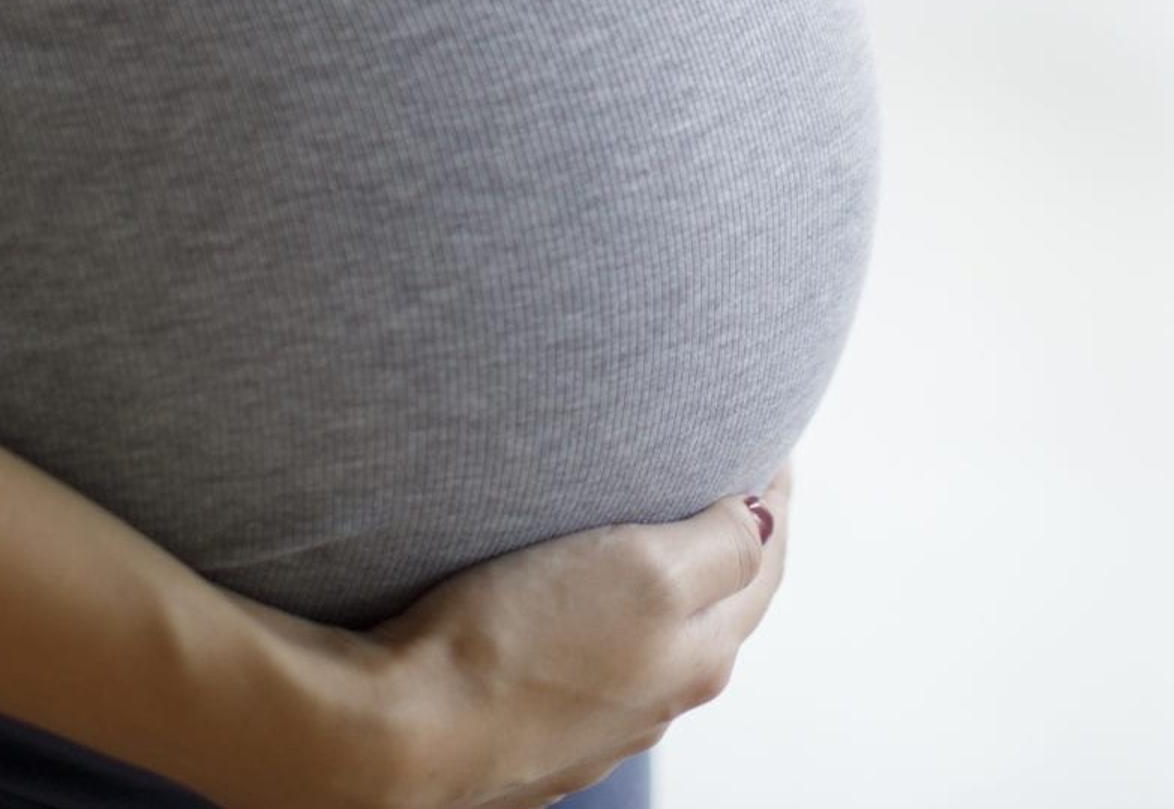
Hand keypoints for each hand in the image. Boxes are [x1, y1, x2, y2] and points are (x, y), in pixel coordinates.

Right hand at [363, 459, 796, 808]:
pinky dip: (605, 619)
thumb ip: (723, 545)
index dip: (773, 495)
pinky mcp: (532, 729)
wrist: (400, 733)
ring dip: (668, 583)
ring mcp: (595, 725)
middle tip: (719, 472)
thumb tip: (762, 518)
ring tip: (647, 525)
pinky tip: (572, 598)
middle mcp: (658, 699)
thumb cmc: (517, 642)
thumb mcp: (646, 571)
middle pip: (720, 606)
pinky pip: (592, 662)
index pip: (765, 563)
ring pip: (656, 638)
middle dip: (731, 540)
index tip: (765, 440)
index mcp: (700, 657)